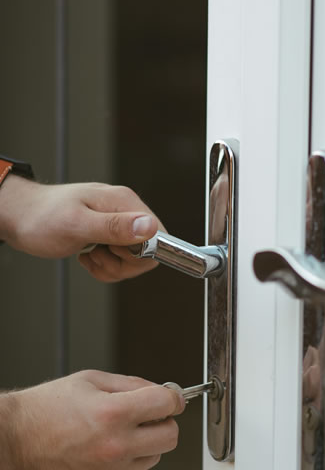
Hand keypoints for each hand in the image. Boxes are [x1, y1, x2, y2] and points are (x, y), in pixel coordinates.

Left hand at [0, 175, 162, 280]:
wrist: (21, 217)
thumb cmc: (42, 218)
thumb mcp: (77, 225)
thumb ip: (115, 226)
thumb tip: (150, 228)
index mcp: (124, 202)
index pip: (158, 236)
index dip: (140, 254)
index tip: (115, 253)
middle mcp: (125, 211)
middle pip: (147, 251)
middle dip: (123, 264)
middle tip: (98, 255)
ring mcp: (118, 223)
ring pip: (134, 260)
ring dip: (112, 267)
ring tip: (90, 255)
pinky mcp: (109, 234)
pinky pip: (120, 261)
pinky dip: (105, 267)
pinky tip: (88, 256)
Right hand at [0, 370, 184, 469]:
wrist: (16, 439)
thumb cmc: (48, 407)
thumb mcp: (92, 379)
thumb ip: (132, 384)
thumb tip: (161, 391)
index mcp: (113, 413)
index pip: (167, 404)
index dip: (172, 397)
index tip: (171, 397)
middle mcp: (115, 446)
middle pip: (171, 436)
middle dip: (165, 421)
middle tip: (150, 413)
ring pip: (155, 456)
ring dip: (147, 441)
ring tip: (121, 430)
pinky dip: (130, 459)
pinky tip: (108, 446)